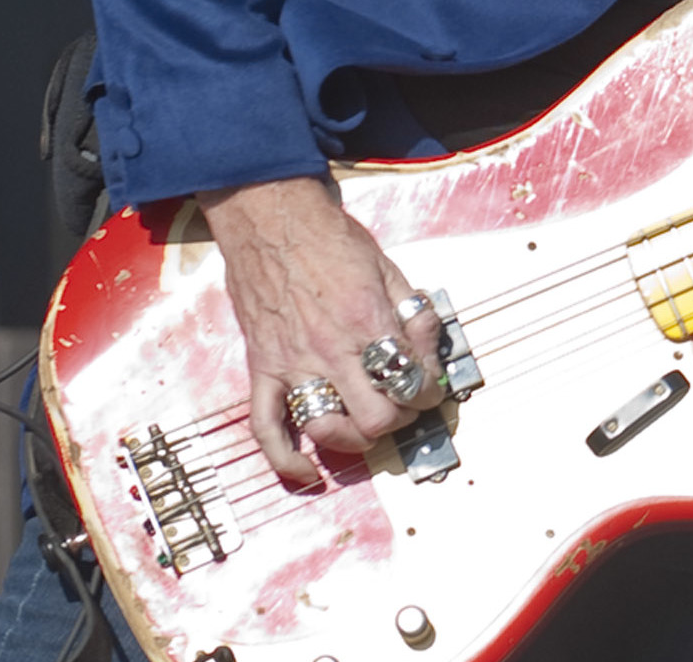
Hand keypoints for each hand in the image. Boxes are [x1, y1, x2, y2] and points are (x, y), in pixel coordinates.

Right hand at [200, 176, 447, 484]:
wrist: (272, 219)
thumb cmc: (330, 238)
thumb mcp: (388, 267)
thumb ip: (411, 310)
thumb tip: (427, 345)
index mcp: (368, 322)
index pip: (411, 381)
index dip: (430, 390)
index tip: (429, 386)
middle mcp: (331, 349)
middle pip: (376, 417)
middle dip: (399, 418)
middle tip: (403, 405)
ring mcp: (293, 364)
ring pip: (328, 428)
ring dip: (353, 438)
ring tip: (366, 427)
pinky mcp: (263, 369)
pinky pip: (266, 426)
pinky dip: (286, 458)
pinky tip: (307, 473)